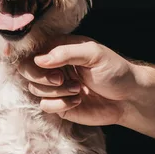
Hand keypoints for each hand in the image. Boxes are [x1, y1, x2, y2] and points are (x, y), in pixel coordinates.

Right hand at [18, 35, 135, 125]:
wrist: (128, 97)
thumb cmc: (114, 69)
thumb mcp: (93, 54)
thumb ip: (66, 53)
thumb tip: (39, 59)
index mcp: (58, 47)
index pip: (32, 49)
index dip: (33, 59)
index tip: (49, 66)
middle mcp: (53, 65)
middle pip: (26, 70)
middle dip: (42, 78)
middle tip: (62, 79)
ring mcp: (54, 85)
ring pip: (35, 88)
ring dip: (56, 91)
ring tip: (78, 89)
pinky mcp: (58, 104)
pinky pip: (45, 105)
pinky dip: (60, 104)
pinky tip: (78, 100)